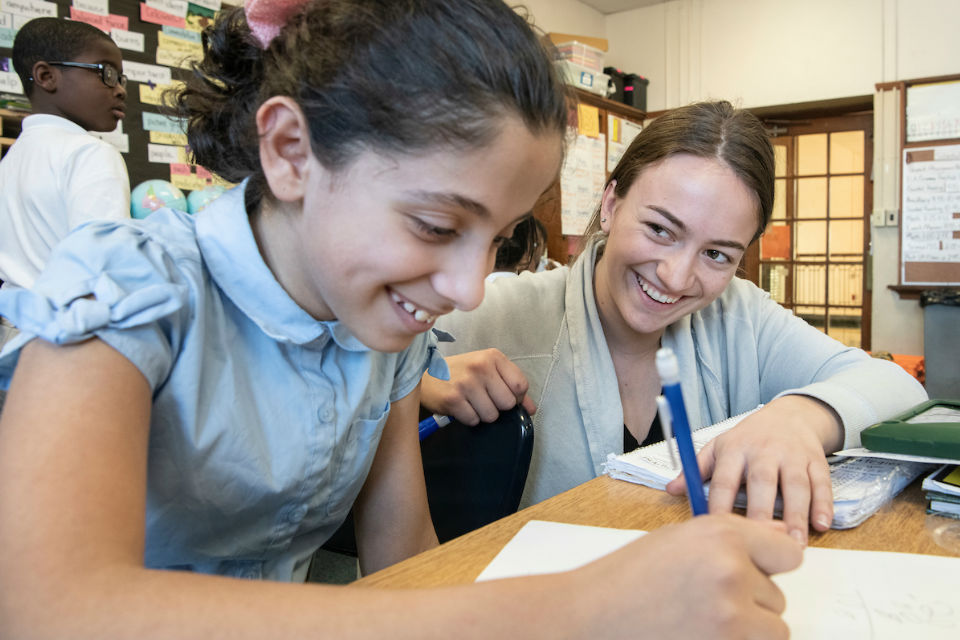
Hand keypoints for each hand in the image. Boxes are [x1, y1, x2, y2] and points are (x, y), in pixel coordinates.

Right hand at [420, 349, 534, 424]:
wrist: (424, 373)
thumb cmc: (459, 372)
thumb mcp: (487, 370)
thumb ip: (511, 386)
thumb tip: (531, 409)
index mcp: (493, 357)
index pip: (520, 385)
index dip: (516, 397)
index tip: (503, 396)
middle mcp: (480, 367)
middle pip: (507, 403)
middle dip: (498, 407)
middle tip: (484, 400)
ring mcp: (466, 383)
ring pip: (491, 415)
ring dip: (482, 414)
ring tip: (471, 403)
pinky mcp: (453, 399)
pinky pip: (474, 420)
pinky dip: (469, 418)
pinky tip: (461, 407)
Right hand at [572, 514, 802, 638]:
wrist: (592, 615)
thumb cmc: (629, 577)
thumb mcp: (680, 540)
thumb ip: (734, 537)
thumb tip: (779, 534)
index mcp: (722, 535)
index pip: (789, 552)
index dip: (771, 565)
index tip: (755, 572)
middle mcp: (733, 571)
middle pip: (779, 596)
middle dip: (750, 602)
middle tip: (702, 600)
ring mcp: (731, 615)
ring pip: (774, 629)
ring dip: (747, 630)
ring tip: (701, 620)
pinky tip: (698, 634)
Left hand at [666, 396, 842, 543]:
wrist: (789, 415)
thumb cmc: (748, 439)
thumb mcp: (719, 447)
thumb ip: (697, 470)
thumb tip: (670, 489)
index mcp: (735, 450)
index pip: (725, 479)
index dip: (720, 504)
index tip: (718, 529)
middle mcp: (764, 451)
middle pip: (763, 482)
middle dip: (762, 512)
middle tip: (763, 541)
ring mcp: (793, 455)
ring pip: (796, 485)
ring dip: (796, 515)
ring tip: (794, 543)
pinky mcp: (816, 461)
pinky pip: (821, 483)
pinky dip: (823, 504)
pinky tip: (821, 525)